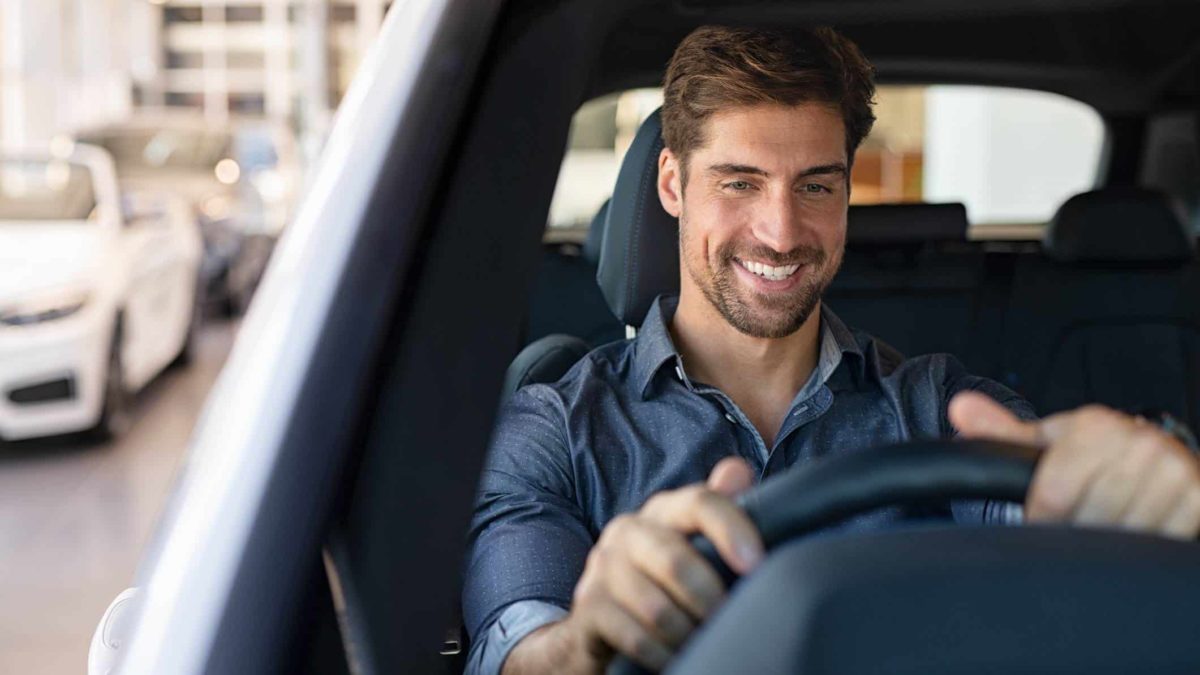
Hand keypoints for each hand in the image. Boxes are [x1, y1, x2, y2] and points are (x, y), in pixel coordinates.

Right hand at [556, 457, 761, 671]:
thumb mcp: (692, 545)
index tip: (756, 564)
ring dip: (688, 634)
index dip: (731, 528)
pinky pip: (636, 637)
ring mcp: (602, 568)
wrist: (599, 625)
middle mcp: (628, 530)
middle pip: (675, 560)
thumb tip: (737, 470)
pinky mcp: (588, 607)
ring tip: (705, 643)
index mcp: (661, 511)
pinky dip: (664, 655)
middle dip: (710, 598)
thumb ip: (718, 510)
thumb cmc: (662, 581)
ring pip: (657, 608)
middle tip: (730, 621)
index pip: (699, 503)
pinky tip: (677, 660)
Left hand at [949, 392, 1199, 538]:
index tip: (1042, 522)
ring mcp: (1174, 470)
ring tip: (1107, 525)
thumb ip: (1002, 432)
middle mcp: (1139, 443)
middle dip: (1077, 531)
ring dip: (1111, 542)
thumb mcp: (1048, 442)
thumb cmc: (1094, 454)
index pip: (1053, 495)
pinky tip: (1137, 528)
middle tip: (1078, 526)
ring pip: (1124, 534)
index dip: (1041, 519)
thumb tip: (960, 408)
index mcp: (1095, 427)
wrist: (1157, 459)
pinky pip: (1160, 540)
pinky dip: (1144, 544)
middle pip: (1090, 518)